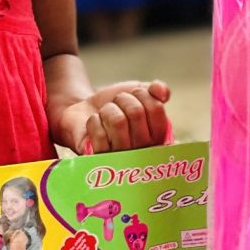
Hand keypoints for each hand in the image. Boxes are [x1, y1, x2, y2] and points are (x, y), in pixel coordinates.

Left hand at [54, 80, 172, 155]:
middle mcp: (144, 150)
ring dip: (107, 110)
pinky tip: (96, 126)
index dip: (142, 94)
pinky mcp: (101, 159)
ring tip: (106, 115)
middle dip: (122, 100)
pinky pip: (100, 134)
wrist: (87, 111)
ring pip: (118, 122)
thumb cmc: (117, 105)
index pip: (156, 108)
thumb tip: (162, 93)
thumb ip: (158, 90)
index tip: (133, 94)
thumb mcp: (140, 92)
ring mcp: (123, 157)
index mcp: (158, 135)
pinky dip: (94, 122)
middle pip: (136, 112)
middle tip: (116, 104)